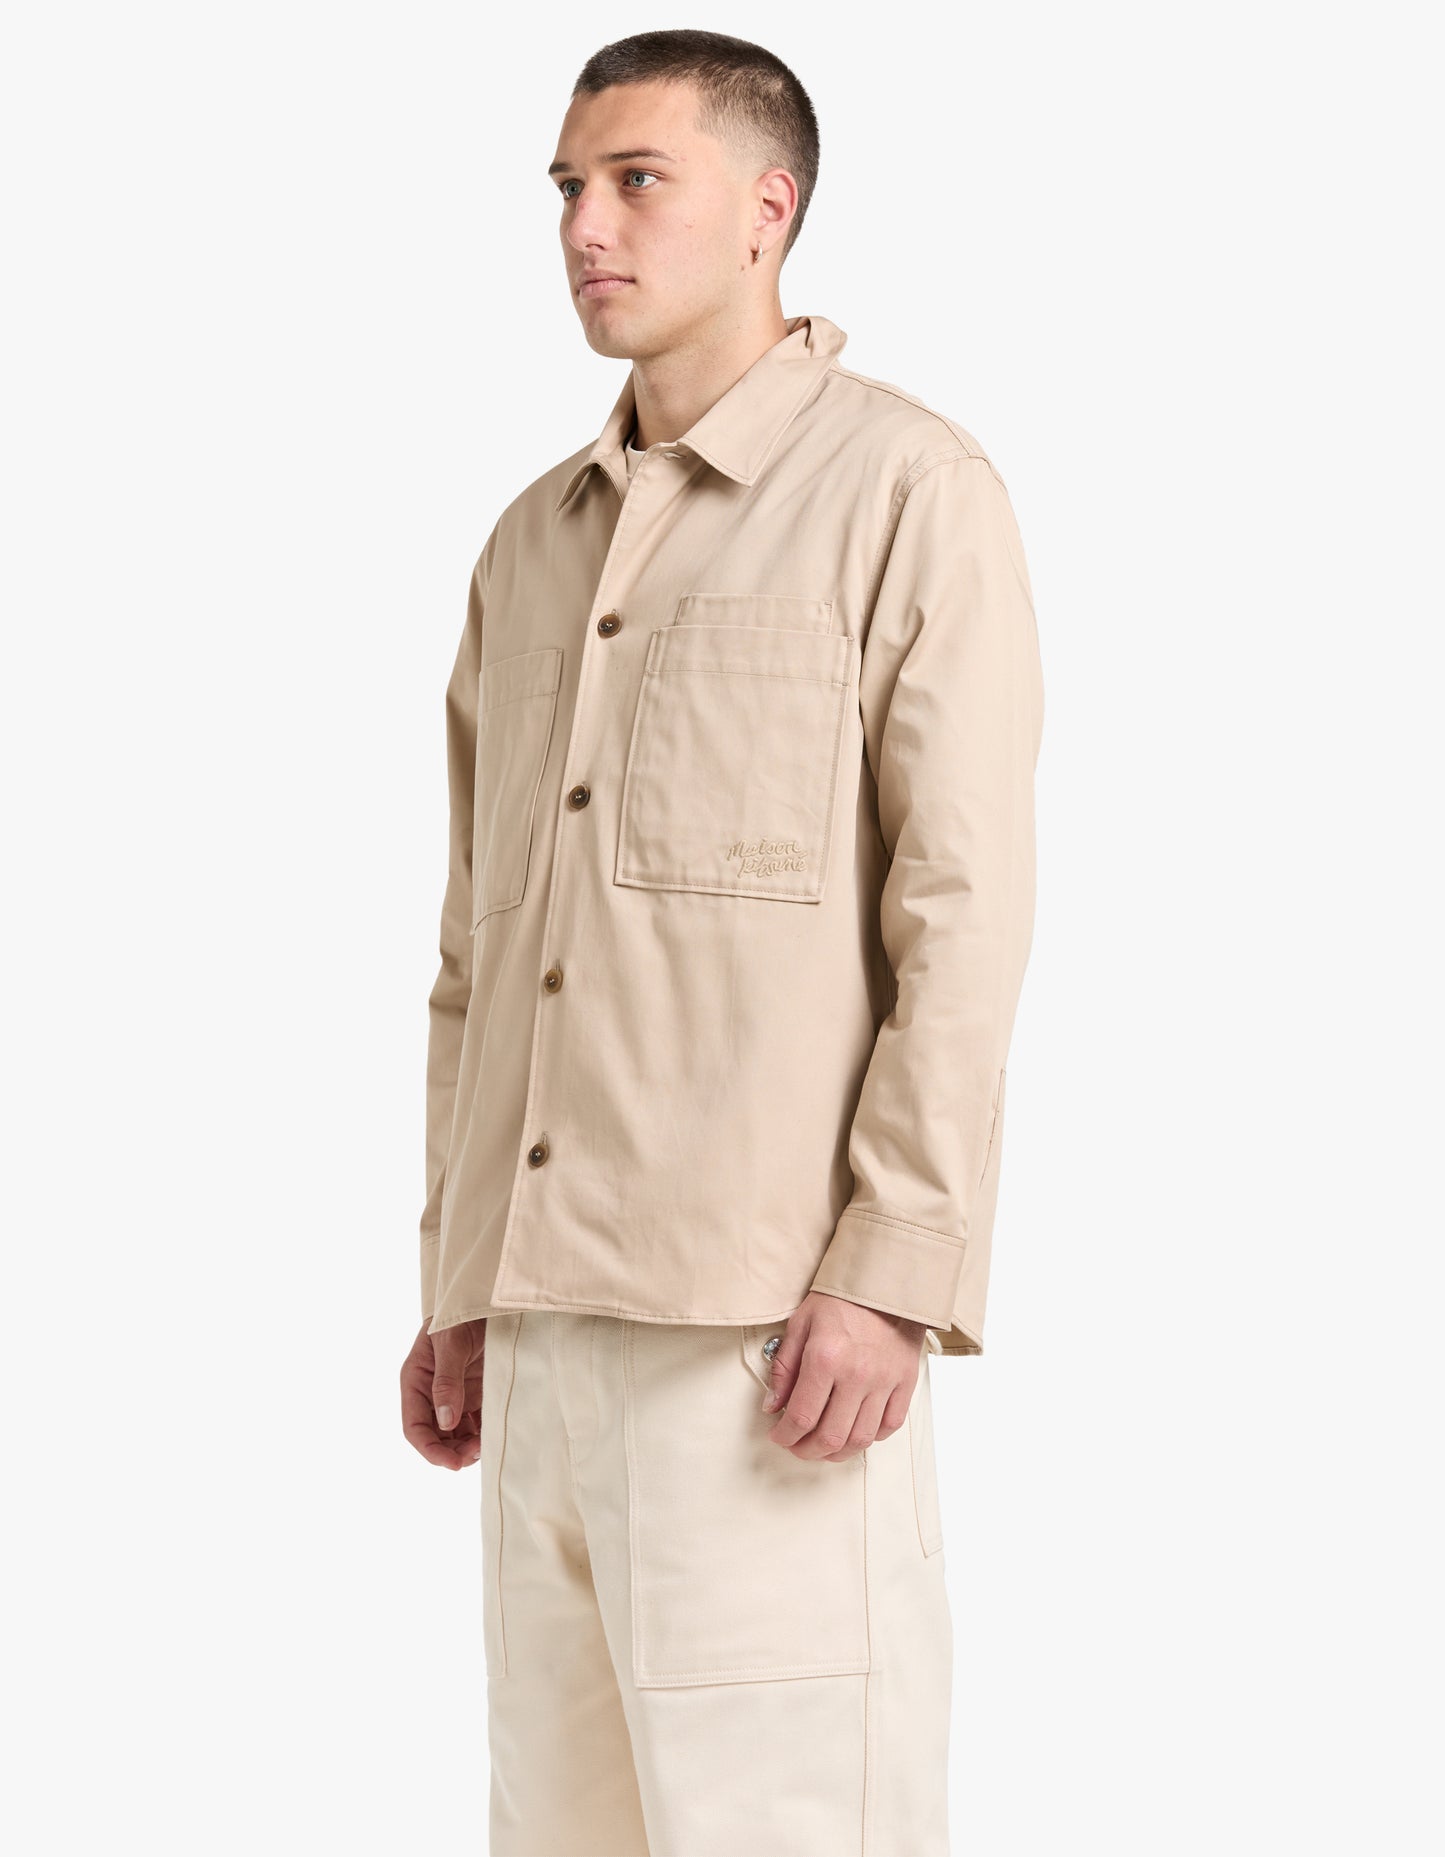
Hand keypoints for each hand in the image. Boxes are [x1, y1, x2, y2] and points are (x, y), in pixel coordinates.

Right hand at [400, 1316, 486, 1468]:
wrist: (486, 1300)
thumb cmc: (461, 1316)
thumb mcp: (452, 1344)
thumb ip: (447, 1381)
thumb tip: (446, 1422)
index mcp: (415, 1381)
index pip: (415, 1426)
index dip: (430, 1449)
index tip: (452, 1463)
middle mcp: (431, 1393)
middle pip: (435, 1436)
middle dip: (452, 1452)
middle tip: (476, 1454)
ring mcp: (453, 1395)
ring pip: (454, 1435)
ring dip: (467, 1446)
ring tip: (486, 1446)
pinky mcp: (474, 1393)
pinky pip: (474, 1423)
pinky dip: (481, 1434)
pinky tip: (493, 1436)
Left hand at [760, 1291, 928, 1461]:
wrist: (884, 1283)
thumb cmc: (841, 1300)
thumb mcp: (800, 1324)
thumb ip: (784, 1368)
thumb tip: (772, 1407)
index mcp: (825, 1358)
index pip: (801, 1417)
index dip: (785, 1436)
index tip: (778, 1436)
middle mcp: (856, 1374)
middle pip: (830, 1437)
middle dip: (806, 1451)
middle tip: (796, 1447)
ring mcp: (884, 1381)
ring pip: (860, 1439)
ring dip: (837, 1452)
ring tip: (822, 1447)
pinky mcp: (905, 1382)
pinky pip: (889, 1426)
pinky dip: (870, 1438)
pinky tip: (854, 1432)